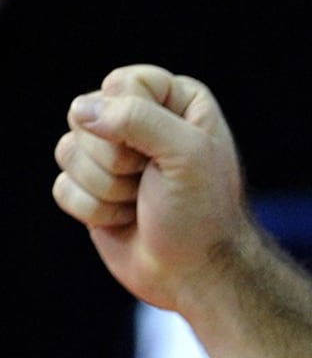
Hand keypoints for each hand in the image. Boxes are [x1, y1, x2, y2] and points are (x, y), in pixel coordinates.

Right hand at [53, 65, 246, 314]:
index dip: (132, 119)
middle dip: (116, 159)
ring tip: (139, 203)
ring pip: (68, 150)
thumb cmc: (201, 214)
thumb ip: (137, 117)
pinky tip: (124, 221)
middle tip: (150, 182)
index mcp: (173, 100)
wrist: (197, 275)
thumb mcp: (186, 154)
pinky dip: (93, 211)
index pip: (121, 83)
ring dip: (106, 188)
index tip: (163, 153)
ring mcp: (110, 157)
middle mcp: (138, 121)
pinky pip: (63, 187)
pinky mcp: (90, 191)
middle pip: (86, 114)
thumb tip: (82, 111)